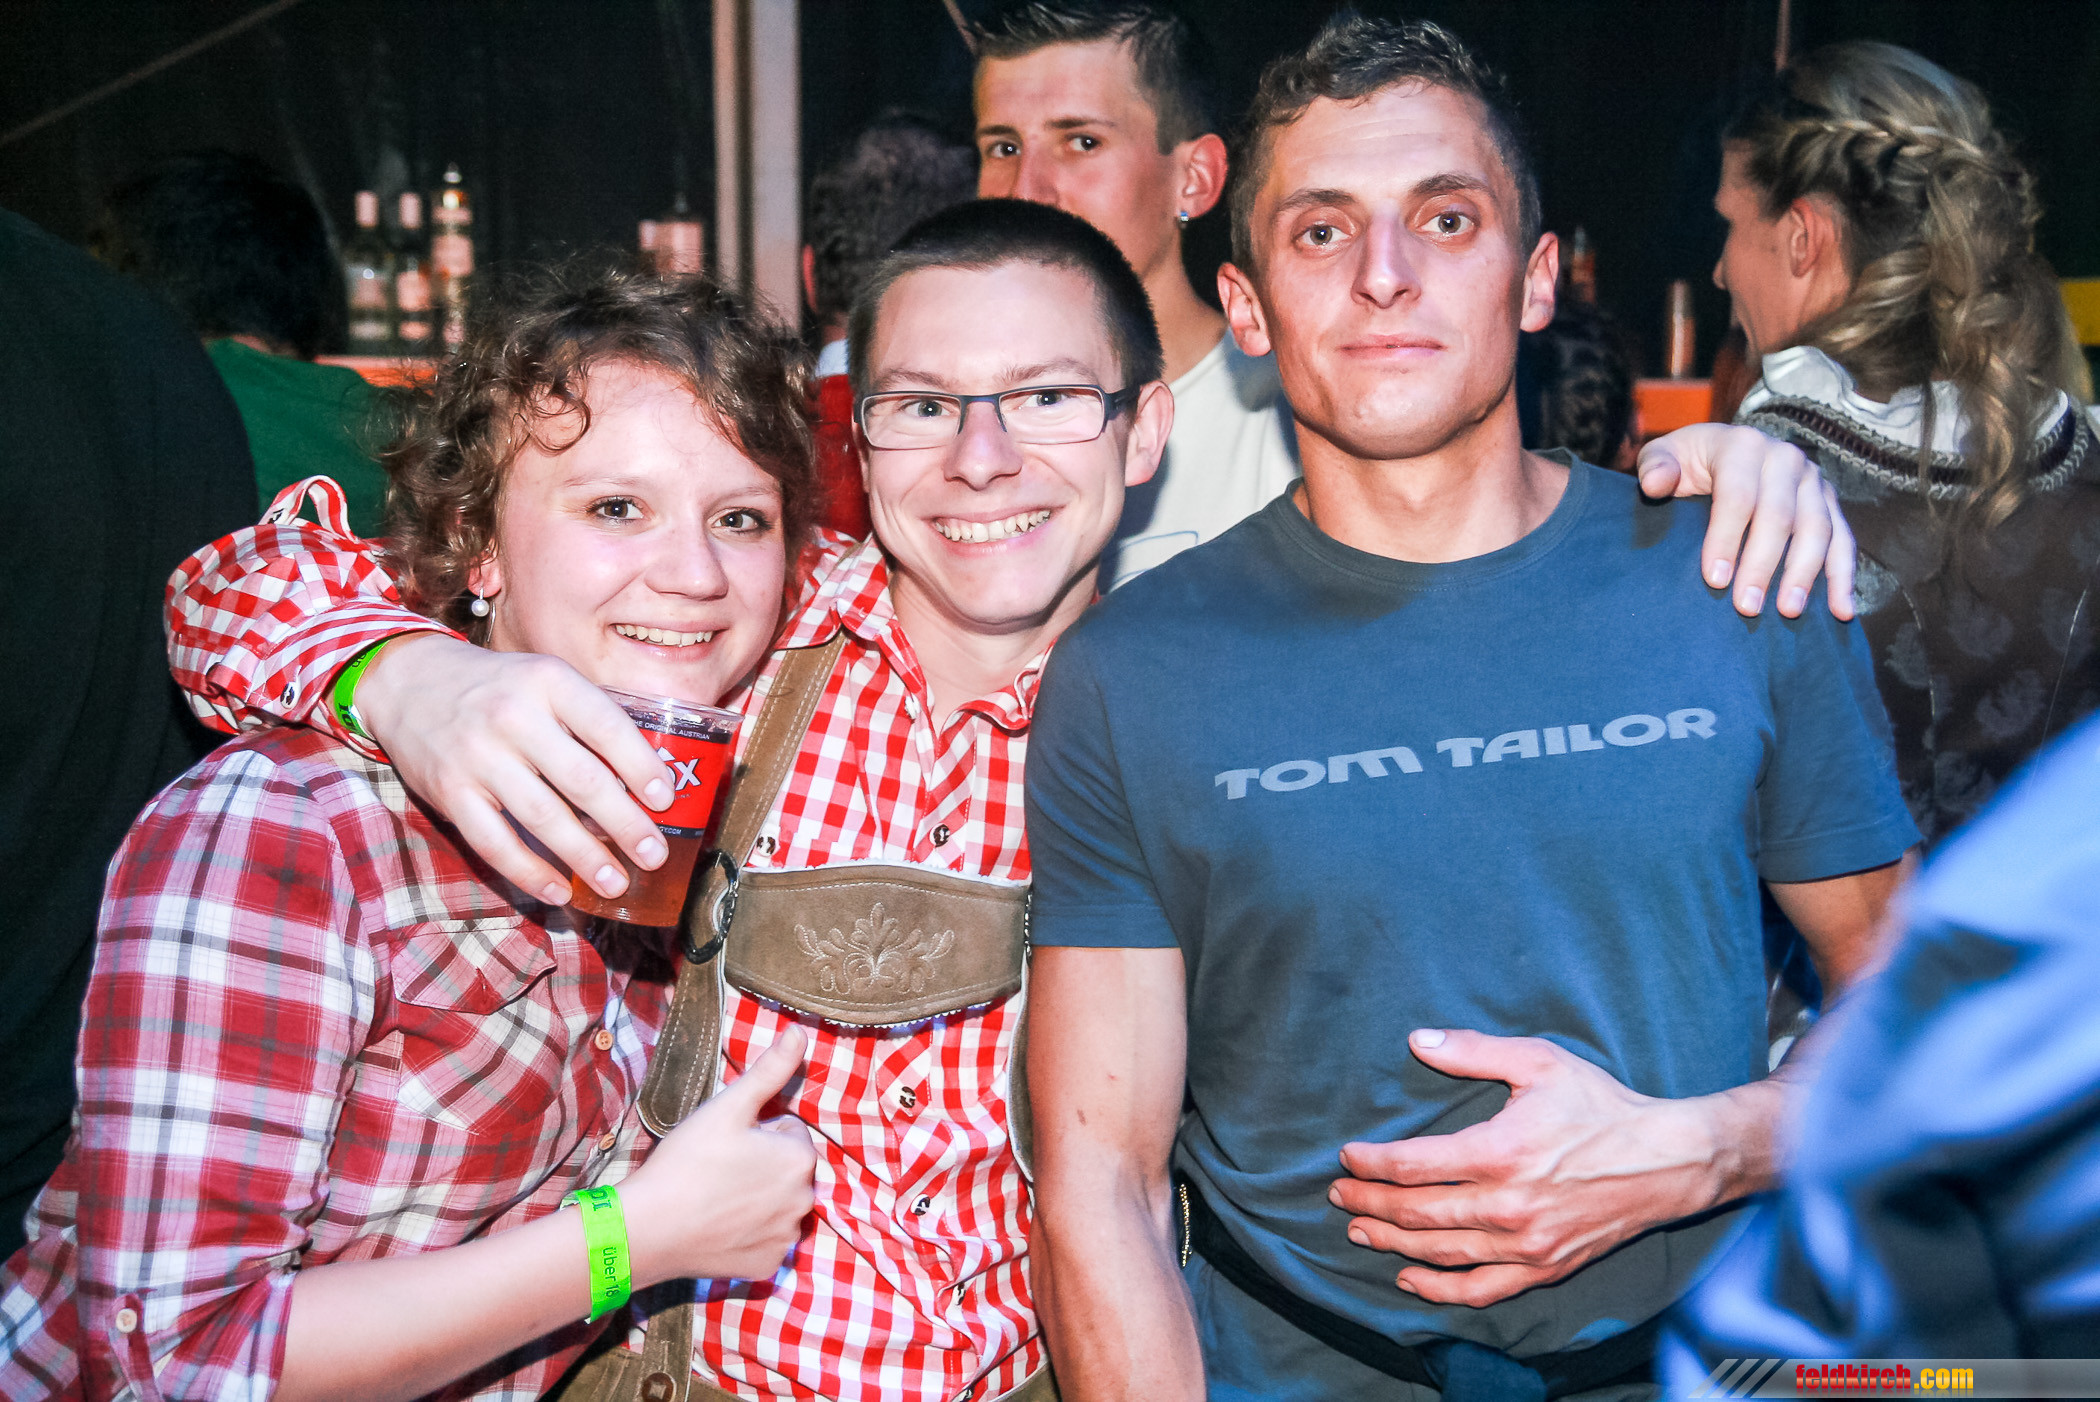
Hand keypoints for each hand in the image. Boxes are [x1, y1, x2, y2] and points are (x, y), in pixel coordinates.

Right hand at [353, 634, 675, 904]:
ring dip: (585, 857)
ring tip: (617, 882)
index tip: (665, 800)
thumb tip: (646, 778)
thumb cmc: (498, 688)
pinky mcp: (449, 792)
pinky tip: (561, 891)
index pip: (607, 726)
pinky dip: (530, 872)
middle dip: (625, 824)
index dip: (641, 766)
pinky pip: (495, 843)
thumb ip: (587, 718)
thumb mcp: (545, 680)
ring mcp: (478, 756)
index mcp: (549, 682)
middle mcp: (513, 716)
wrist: (409, 681)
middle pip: (581, 779)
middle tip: (654, 854)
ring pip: (542, 816)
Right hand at [624, 1027, 818, 1283]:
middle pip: (786, 1169)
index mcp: (801, 1158)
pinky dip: (748, 1233)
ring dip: (758, 1198)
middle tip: (718, 1169)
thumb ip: (770, 1069)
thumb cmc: (687, 1162)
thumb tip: (800, 1032)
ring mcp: (787, 1237)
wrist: (649, 1229)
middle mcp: (806, 1200)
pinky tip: (719, 1226)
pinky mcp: (768, 1265)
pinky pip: (766, 1239)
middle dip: (762, 1165)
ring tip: (715, 1197)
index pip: (788, 1131)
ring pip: (778, 1203)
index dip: (755, 1132)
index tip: (726, 1143)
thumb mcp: (728, 1106)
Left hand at [1328, 1029, 1721, 1307]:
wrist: (1666, 1162)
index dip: (1370, 1165)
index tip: (1346, 1158)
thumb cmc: (1600, 1106)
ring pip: (1440, 1252)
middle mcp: (1508, 1205)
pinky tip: (1409, 1278)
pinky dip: (1439, 1289)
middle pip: (1416, 1213)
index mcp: (1500, 1151)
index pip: (1413, 1166)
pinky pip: (1480, 1289)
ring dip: (1392, 1244)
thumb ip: (1473, 1051)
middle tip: (1339, 1196)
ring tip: (1360, 1232)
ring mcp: (1526, 1244)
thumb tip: (1417, 1040)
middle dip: (1369, 1205)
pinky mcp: (1544, 1267)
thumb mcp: (1539, 1063)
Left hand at [1637, 424, 1855, 620]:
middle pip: (1779, 517)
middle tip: (1747, 606)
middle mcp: (1784, 458)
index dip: (1726, 539)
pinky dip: (1844, 576)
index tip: (1715, 580)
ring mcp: (1812, 480)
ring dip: (1805, 574)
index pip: (1738, 496)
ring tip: (1788, 611)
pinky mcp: (1829, 501)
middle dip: (1763, 565)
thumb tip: (1656, 484)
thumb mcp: (1664, 454)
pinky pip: (1844, 539)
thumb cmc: (1689, 460)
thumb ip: (1655, 465)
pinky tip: (1841, 609)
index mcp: (1742, 446)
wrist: (1726, 448)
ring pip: (1817, 530)